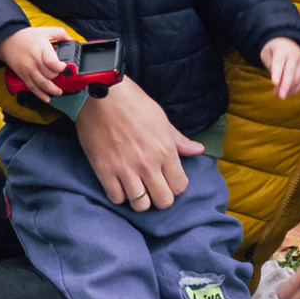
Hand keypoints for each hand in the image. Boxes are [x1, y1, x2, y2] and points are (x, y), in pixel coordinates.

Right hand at [0, 25, 73, 101]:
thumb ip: (60, 34)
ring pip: (42, 84)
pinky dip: (40, 95)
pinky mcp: (23, 76)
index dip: (60, 67)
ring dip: (52, 90)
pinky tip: (47, 98)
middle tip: (62, 76)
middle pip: (49, 74)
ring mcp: (28, 69)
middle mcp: (34, 60)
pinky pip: (32, 88)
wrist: (7, 41)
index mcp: (40, 49)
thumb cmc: (26, 37)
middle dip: (58, 77)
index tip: (64, 66)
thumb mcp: (44, 31)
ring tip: (59, 92)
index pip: (52, 62)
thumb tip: (71, 40)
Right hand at [75, 77, 200, 210]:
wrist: (100, 93)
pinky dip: (119, 195)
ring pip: (140, 205)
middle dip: (160, 198)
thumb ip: (179, 140)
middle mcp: (148, 164)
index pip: (179, 186)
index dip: (175, 186)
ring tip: (136, 188)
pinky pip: (116, 198)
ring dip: (140, 200)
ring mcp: (125, 169)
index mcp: (165, 150)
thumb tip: (198, 150)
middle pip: (163, 201)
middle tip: (154, 188)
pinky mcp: (104, 170)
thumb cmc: (133, 103)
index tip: (168, 180)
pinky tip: (119, 184)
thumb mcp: (161, 119)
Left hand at [261, 37, 299, 99]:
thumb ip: (271, 66)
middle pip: (291, 72)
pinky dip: (296, 89)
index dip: (277, 73)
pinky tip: (288, 93)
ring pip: (298, 78)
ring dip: (289, 89)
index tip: (274, 83)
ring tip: (278, 95)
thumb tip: (277, 83)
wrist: (288, 40)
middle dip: (286, 85)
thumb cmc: (273, 50)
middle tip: (280, 97)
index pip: (279, 62)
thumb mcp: (267, 53)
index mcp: (282, 50)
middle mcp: (294, 56)